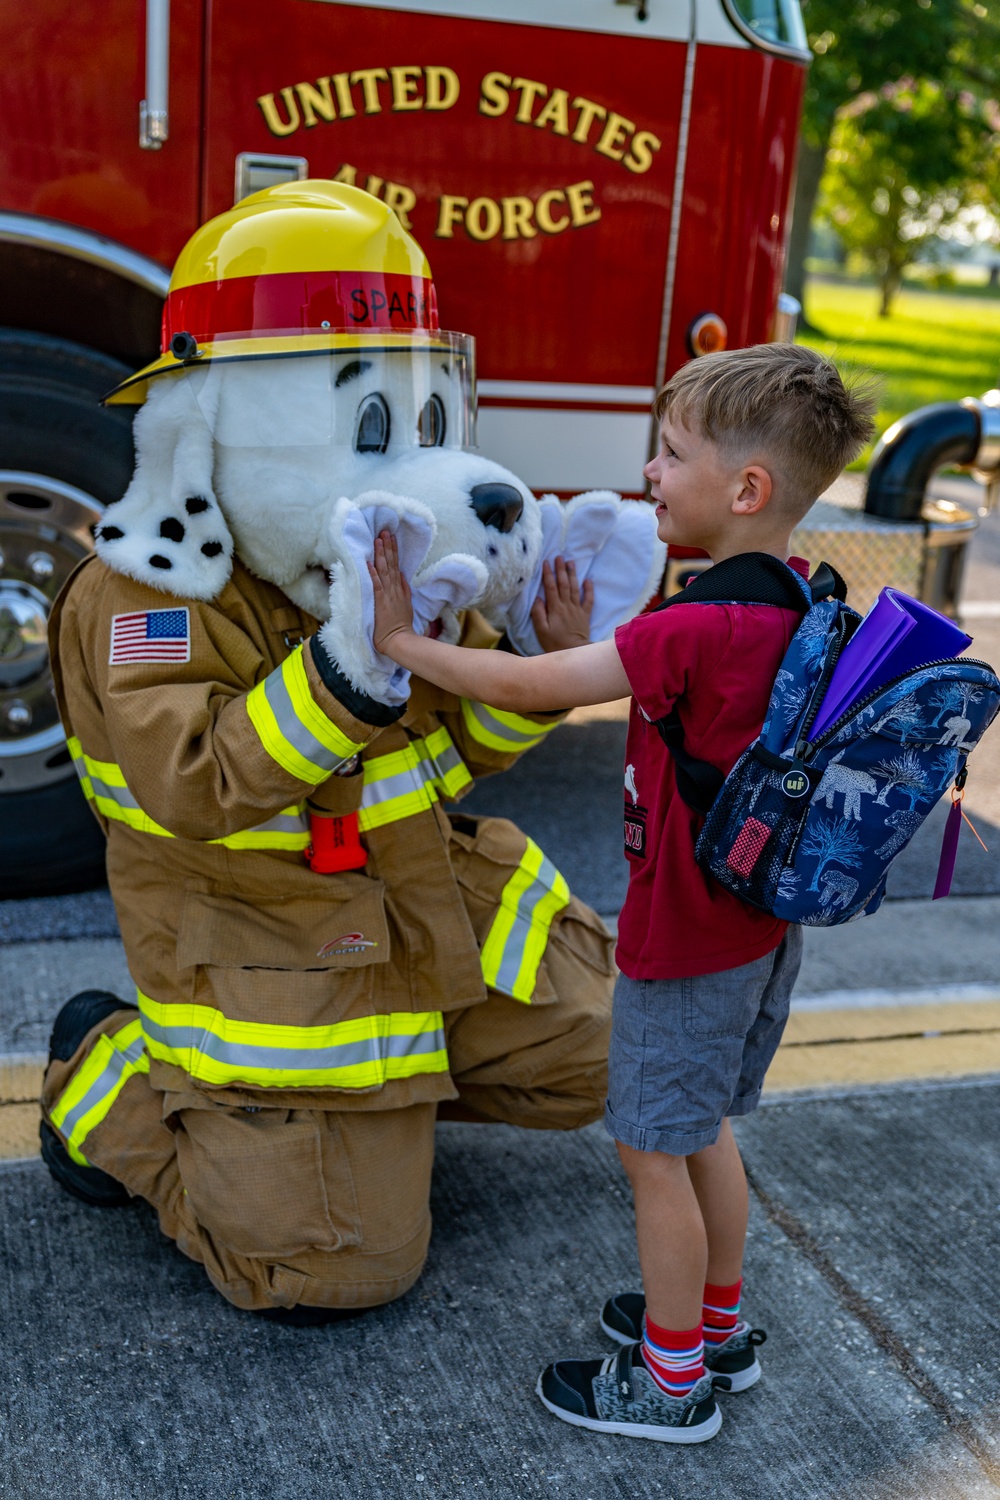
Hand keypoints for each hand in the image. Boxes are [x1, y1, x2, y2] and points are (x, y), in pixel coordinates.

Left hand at [369, 530, 414, 656]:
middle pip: (390, 564)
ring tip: (378, 540)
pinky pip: (375, 585)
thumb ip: (404, 589)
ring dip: (381, 554)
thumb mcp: (406, 604)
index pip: (395, 566)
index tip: (390, 538)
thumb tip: (402, 575)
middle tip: (384, 531)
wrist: (400, 640)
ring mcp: (387, 595)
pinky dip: (372, 573)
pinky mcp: (380, 602)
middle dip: (387, 547)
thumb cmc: (401, 626)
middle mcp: (394, 589)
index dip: (393, 551)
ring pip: (384, 570)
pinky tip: (368, 562)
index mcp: (399, 589)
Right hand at [530, 556, 593, 652]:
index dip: (548, 574)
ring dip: (573, 574)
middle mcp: (567, 606)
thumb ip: (538, 613)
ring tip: (571, 562)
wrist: (574, 652)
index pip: (551, 587)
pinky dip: (589, 589)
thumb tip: (538, 598)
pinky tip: (588, 580)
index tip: (546, 562)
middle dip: (561, 569)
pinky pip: (589, 600)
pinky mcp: (585, 615)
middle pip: (564, 584)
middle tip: (559, 556)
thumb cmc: (554, 643)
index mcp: (555, 608)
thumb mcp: (541, 630)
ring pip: (575, 588)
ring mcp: (577, 609)